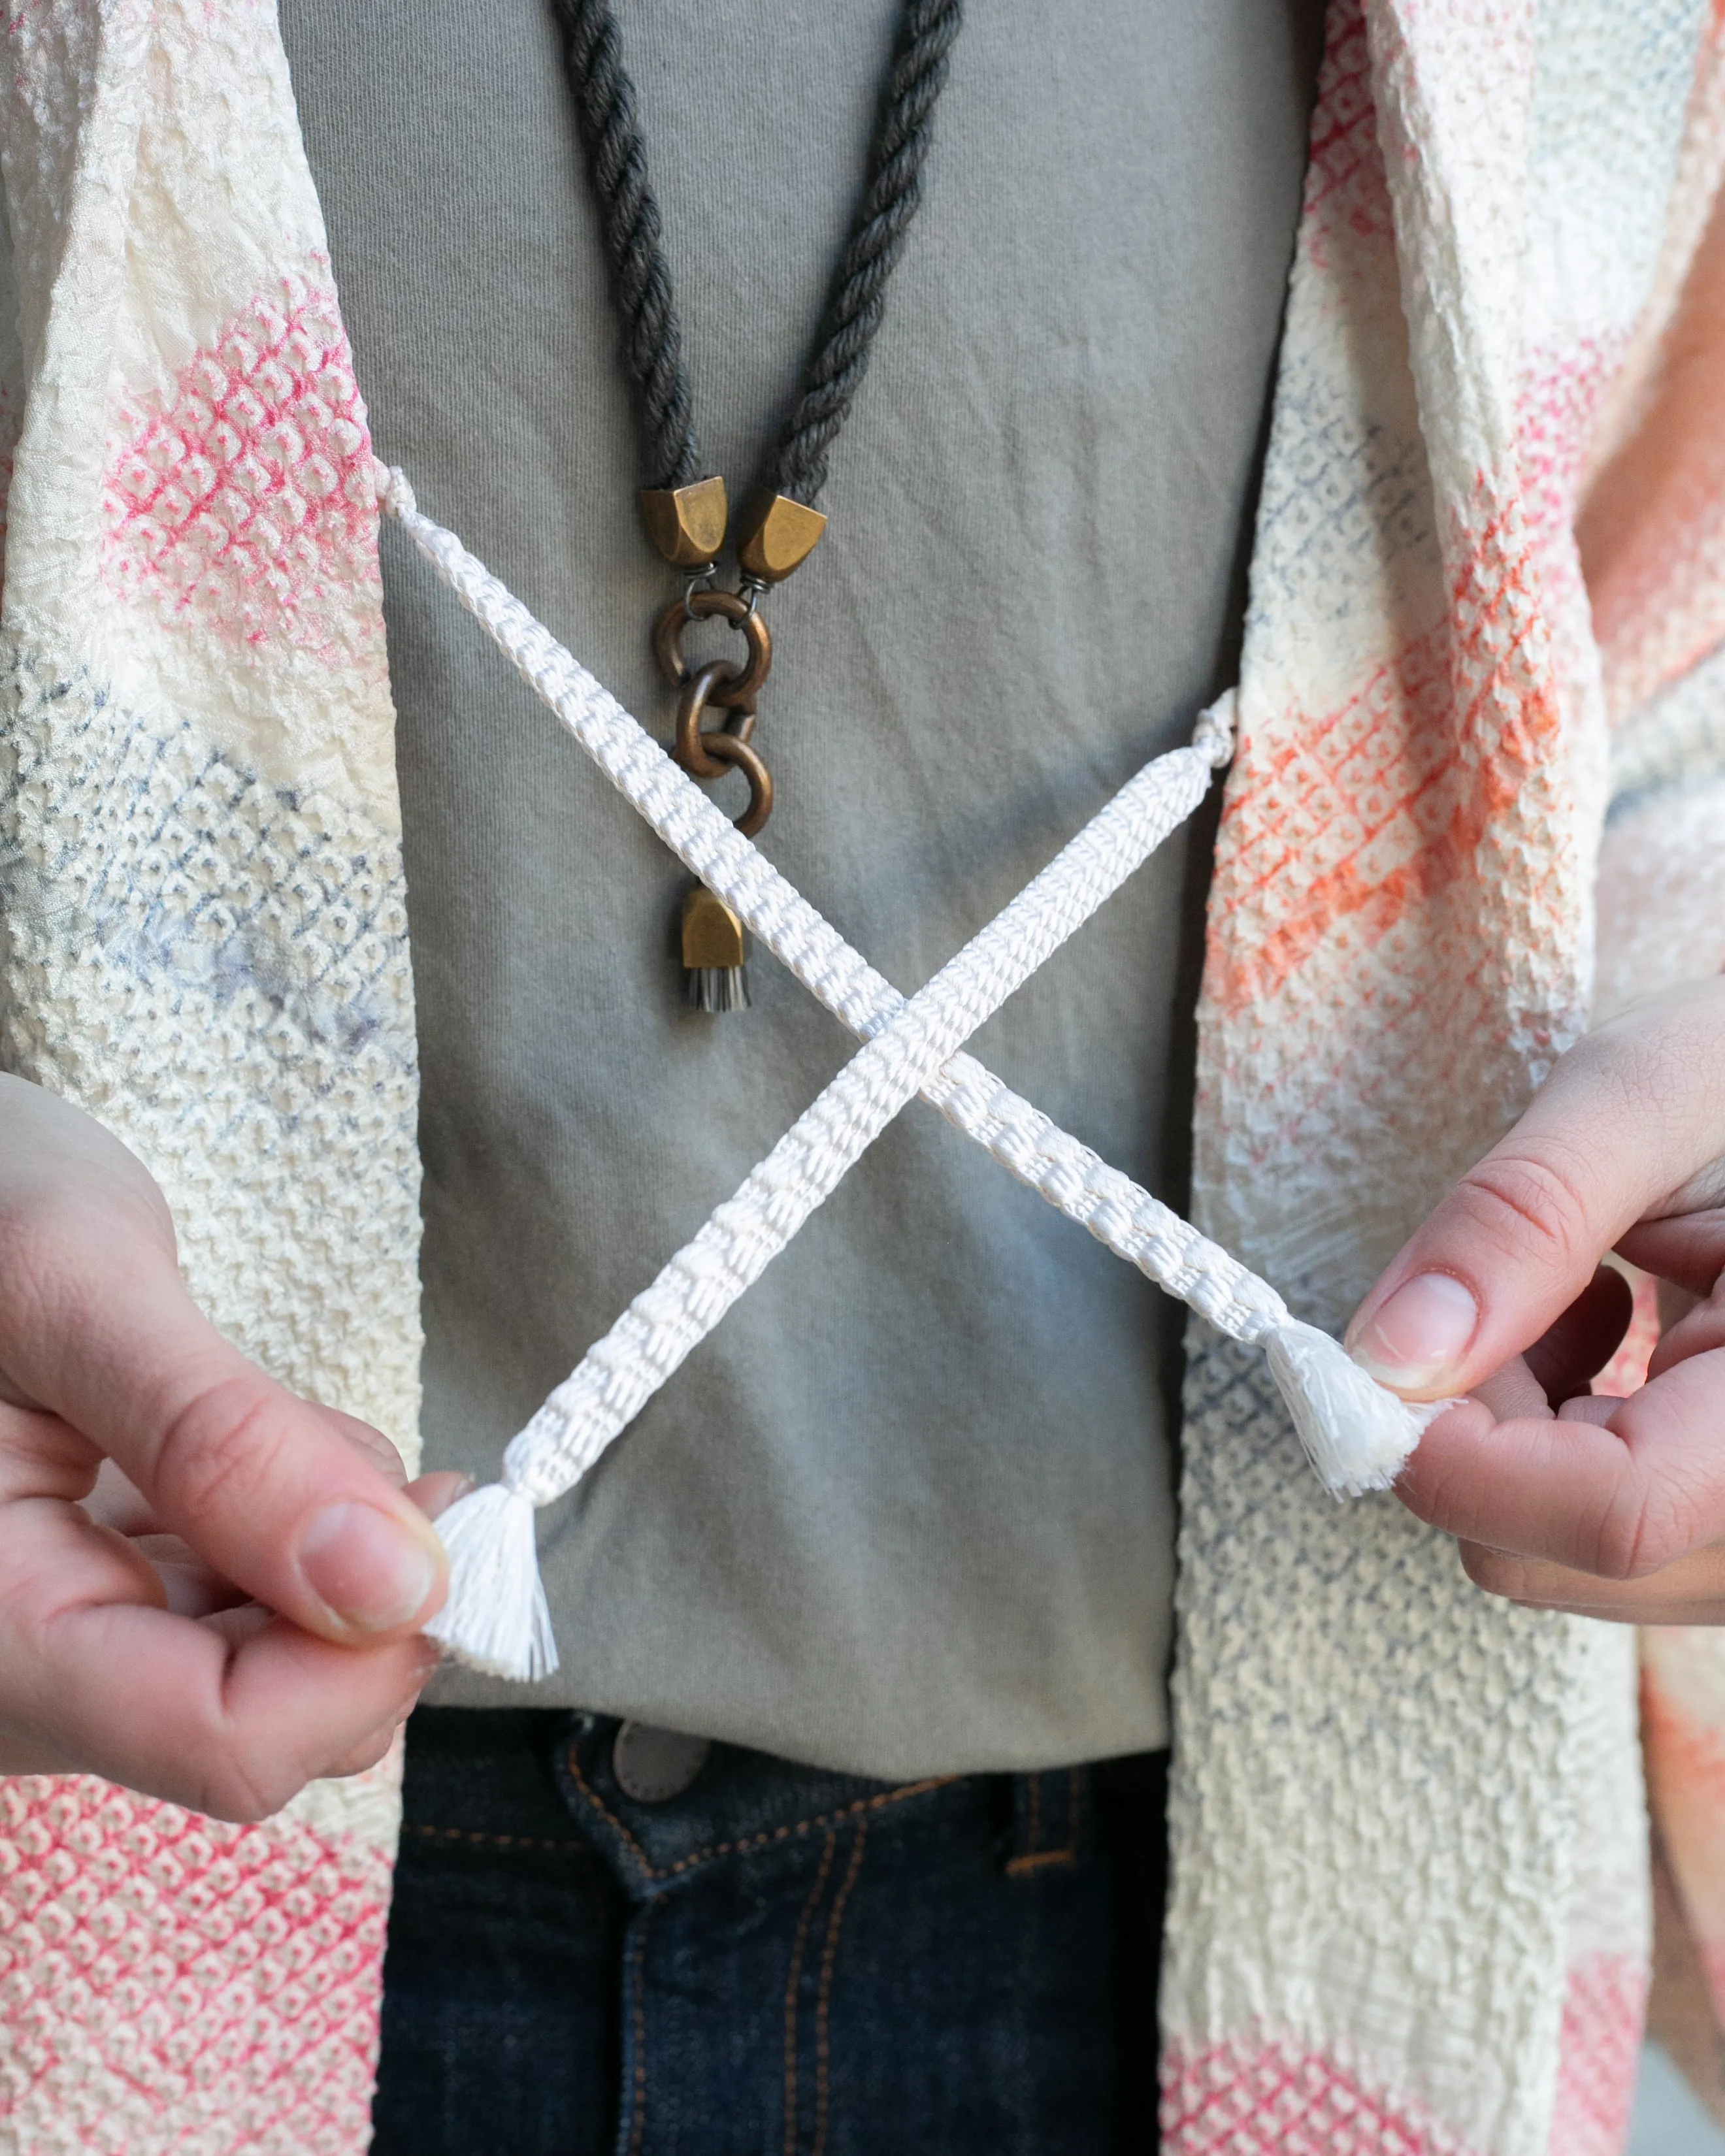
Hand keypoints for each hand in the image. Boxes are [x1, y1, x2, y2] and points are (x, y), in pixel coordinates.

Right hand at [0, 1075, 455, 1816]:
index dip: (368, 1652)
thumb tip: (396, 1587)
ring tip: (287, 1425)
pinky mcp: (93, 1607)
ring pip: (268, 1682)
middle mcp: (8, 1679)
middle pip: (261, 1726)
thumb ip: (224, 1438)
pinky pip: (238, 1627)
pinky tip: (275, 1453)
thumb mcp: (75, 1284)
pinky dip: (299, 1547)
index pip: (224, 1740)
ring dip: (337, 1564)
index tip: (440, 1517)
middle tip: (383, 1457)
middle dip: (364, 1598)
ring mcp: (54, 1653)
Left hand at [1345, 976, 1724, 1621]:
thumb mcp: (1660, 1089)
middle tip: (1528, 1280)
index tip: (1382, 1349)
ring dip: (1519, 1429)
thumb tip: (1385, 1356)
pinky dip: (1563, 1439)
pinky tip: (1615, 1330)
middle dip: (1483, 1425)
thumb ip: (1525, 1215)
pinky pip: (1612, 1538)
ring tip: (1590, 1290)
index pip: (1617, 1514)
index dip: (1462, 1452)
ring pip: (1571, 1559)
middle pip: (1570, 1555)